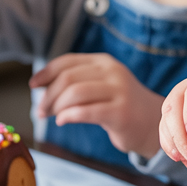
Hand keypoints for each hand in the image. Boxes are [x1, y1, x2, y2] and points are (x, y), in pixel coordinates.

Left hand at [29, 54, 163, 156]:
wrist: (153, 124)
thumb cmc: (119, 105)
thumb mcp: (101, 85)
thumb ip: (76, 82)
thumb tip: (40, 87)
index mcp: (104, 62)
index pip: (67, 62)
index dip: (45, 73)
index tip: (33, 85)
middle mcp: (112, 72)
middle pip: (67, 78)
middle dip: (48, 95)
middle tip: (41, 110)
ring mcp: (118, 91)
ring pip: (75, 93)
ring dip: (56, 106)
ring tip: (52, 117)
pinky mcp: (120, 113)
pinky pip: (86, 112)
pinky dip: (69, 116)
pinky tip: (63, 121)